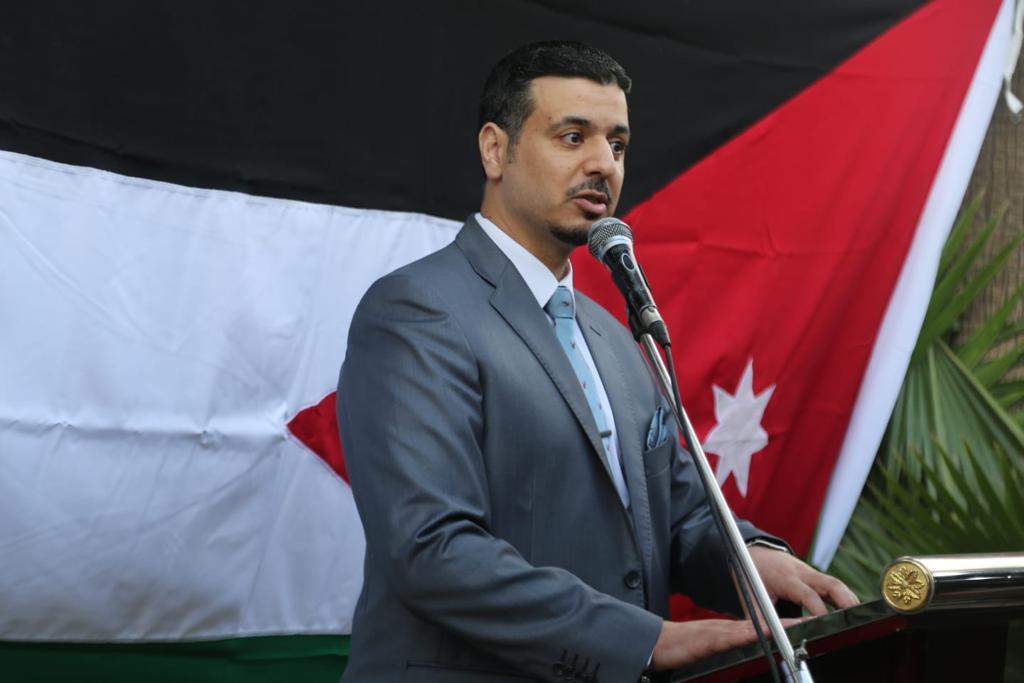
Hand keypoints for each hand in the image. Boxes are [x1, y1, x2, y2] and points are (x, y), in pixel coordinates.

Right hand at [649, 617, 802, 669]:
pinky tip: (765, 631)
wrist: (655, 643)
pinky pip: (734, 636)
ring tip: (799, 625)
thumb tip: (748, 655)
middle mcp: (728, 629)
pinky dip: (751, 633)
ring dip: (777, 626)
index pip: (762, 628)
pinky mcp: (710, 640)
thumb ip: (729, 649)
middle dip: (788, 624)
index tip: (805, 626)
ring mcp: (720, 633)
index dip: (784, 626)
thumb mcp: (711, 651)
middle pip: (764, 624)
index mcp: (730, 633)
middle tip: (813, 622)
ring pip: (754, 627)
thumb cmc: (680, 650)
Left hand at [748, 545, 859, 615]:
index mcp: (786, 578)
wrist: (755, 554)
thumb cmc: (752, 578)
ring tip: (859, 618)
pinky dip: (845, 597)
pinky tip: (852, 612)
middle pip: (830, 584)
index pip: (808, 594)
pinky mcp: (816, 577)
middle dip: (845, 601)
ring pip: (836, 583)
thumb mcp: (751, 599)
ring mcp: (811, 573)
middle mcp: (802, 573)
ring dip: (849, 599)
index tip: (825, 624)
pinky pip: (834, 585)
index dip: (818, 610)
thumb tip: (774, 638)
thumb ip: (763, 619)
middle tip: (853, 619)